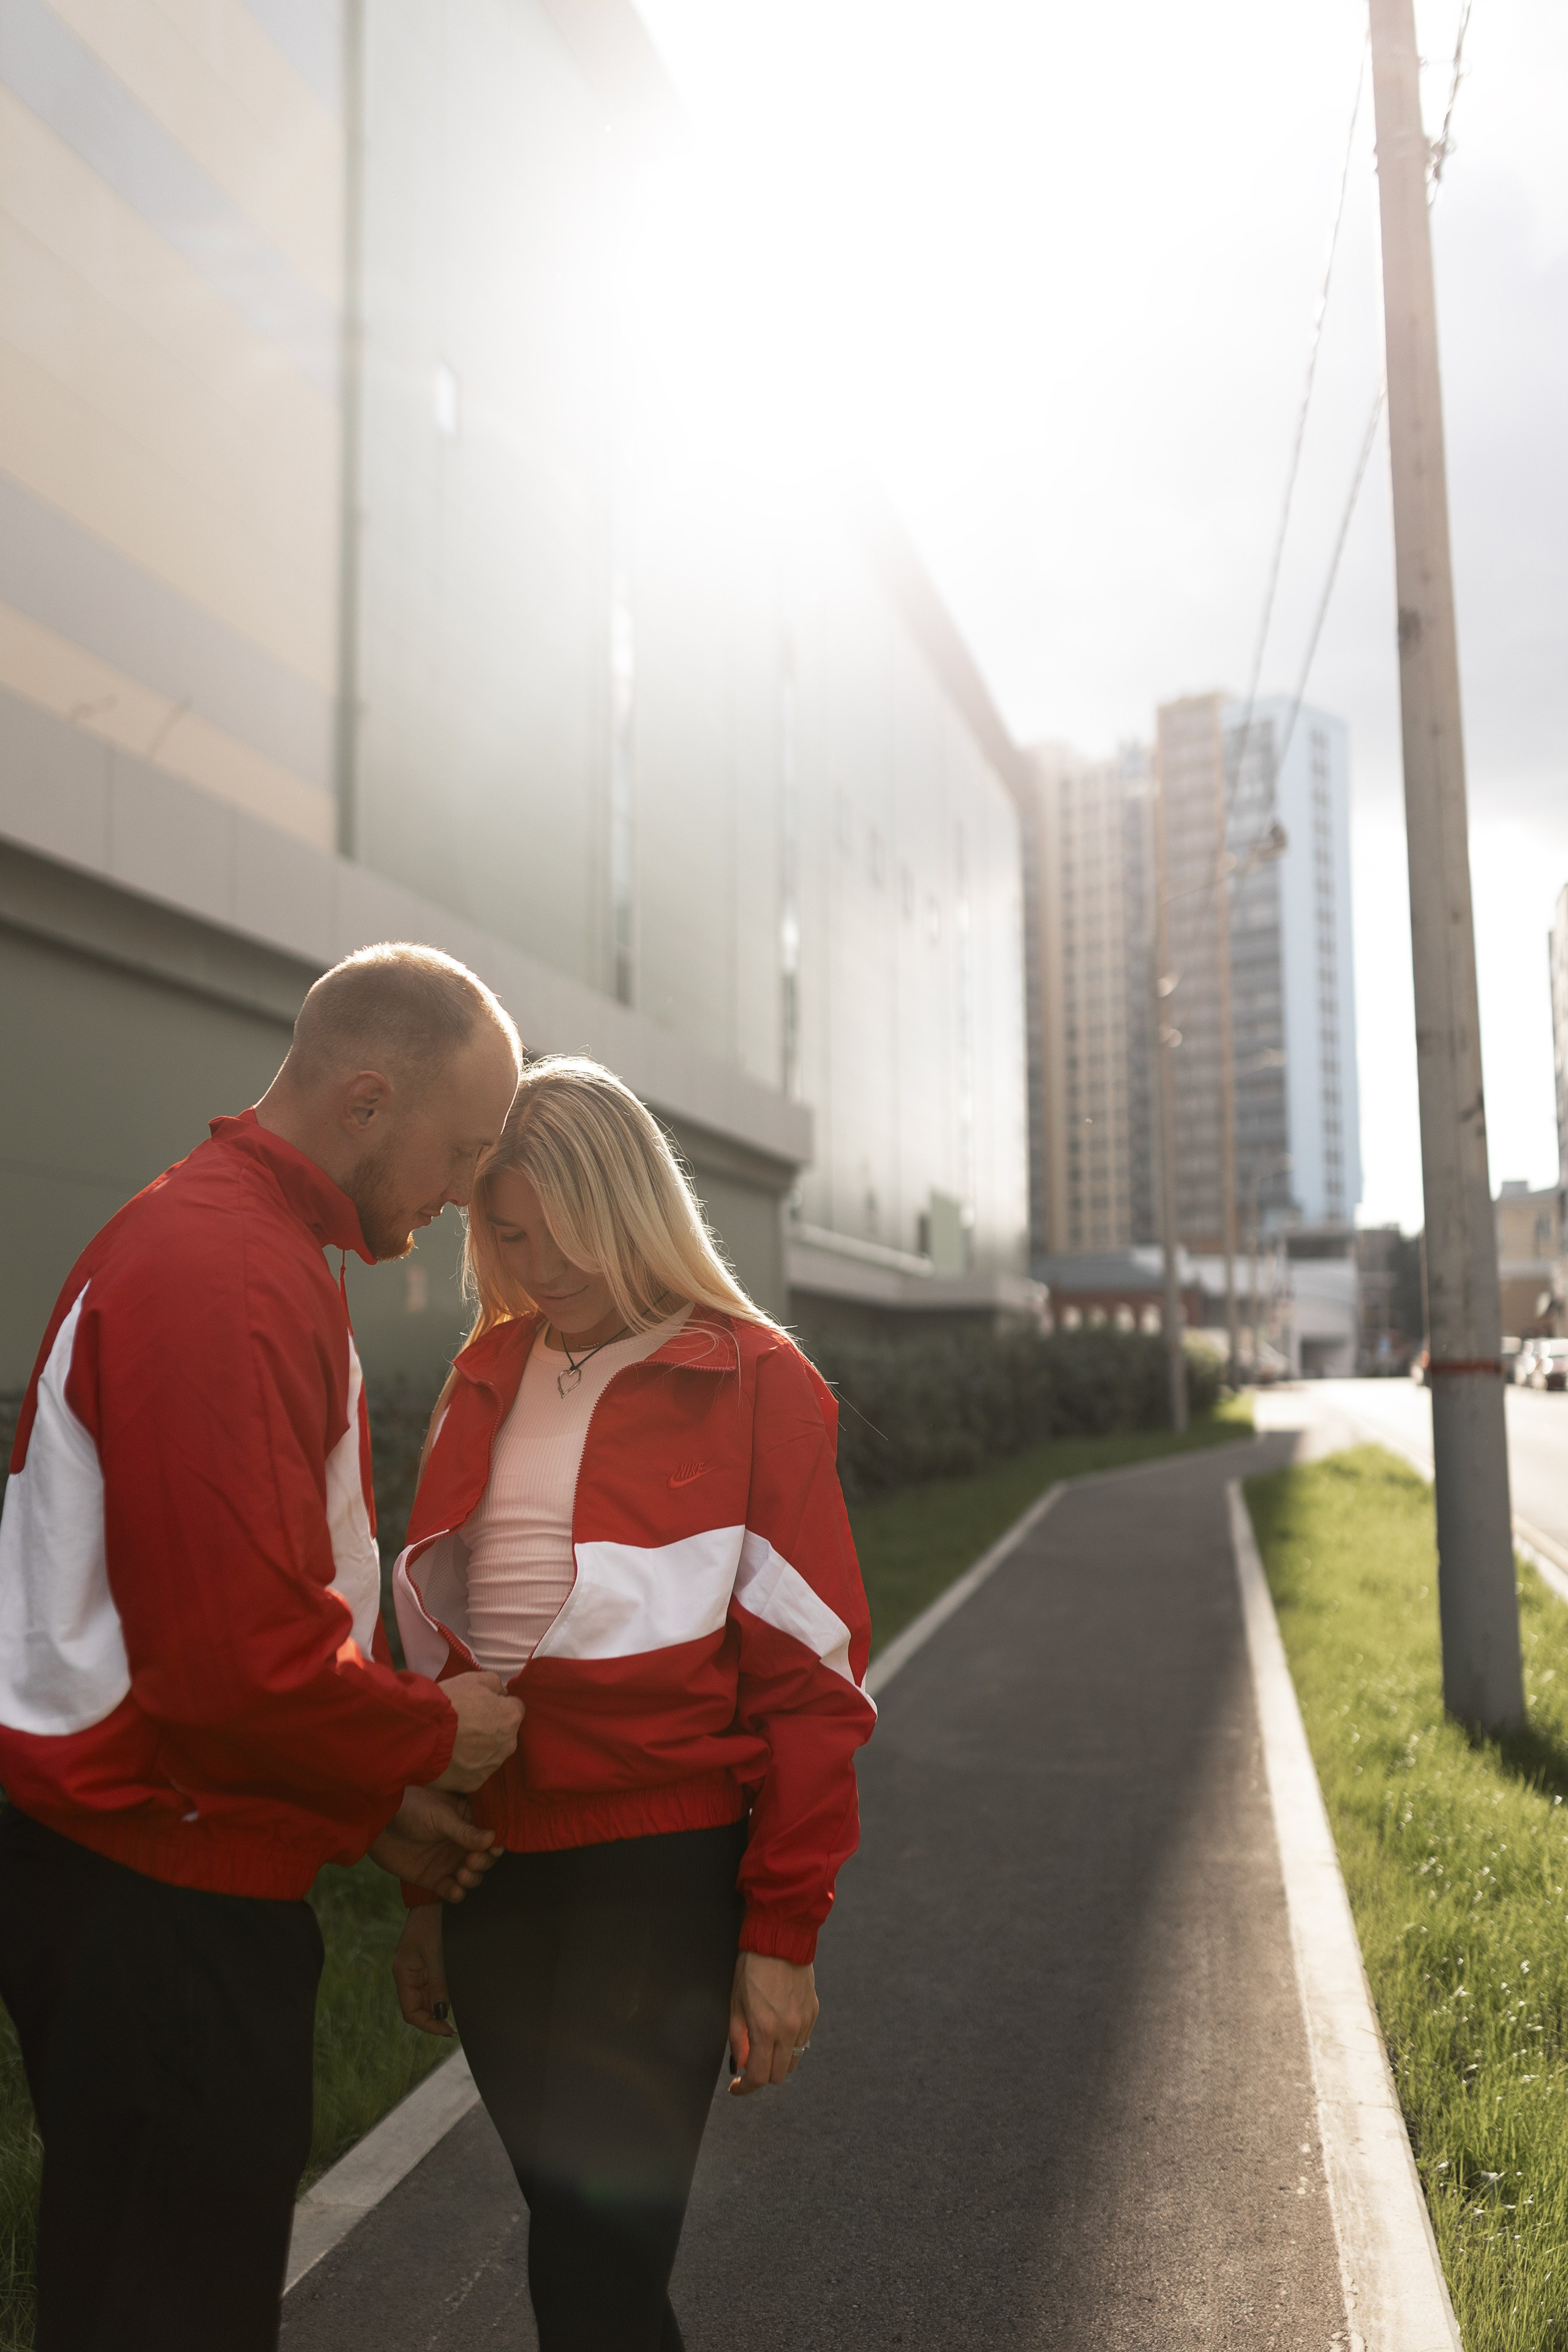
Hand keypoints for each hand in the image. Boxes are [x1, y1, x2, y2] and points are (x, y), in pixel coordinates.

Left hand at [367, 1784, 498, 1901]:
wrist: (378, 1824)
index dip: (496, 1844)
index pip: (490, 1835)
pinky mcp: (434, 1878)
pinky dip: (456, 1894)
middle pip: (485, 1859)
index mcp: (467, 1821)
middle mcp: (461, 1843)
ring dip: (472, 1878)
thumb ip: (464, 1831)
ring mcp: (449, 1861)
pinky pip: (451, 1891)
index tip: (495, 1848)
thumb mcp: (439, 1817)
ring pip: (472, 1877)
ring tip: (461, 1873)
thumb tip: (493, 1838)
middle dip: (483, 1862)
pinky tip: (454, 1889)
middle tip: (471, 1860)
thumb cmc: (410, 1809)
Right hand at [392, 1903, 452, 2037]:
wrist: (431, 1900)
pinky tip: (453, 2001)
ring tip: (455, 2018)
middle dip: (434, 2020)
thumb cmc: (430, 1923)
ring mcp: (416, 1972)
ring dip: (438, 2010)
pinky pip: (432, 1989)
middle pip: (418, 2009)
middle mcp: (407, 1977)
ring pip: (426, 2001)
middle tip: (453, 2029)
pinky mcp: (426, 1966)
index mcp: (403, 1975)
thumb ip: (437, 1984)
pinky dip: (442, 1997)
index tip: (447, 2031)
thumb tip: (441, 2013)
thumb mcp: (435, 1954)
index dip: (427, 2025)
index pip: (411, 2012)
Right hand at [433, 1670, 523, 1791]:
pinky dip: (466, 1766)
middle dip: (491, 1729)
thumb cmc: (451, 1703)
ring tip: (456, 1742)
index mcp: (511, 1719)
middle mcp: (508, 1745)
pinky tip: (451, 1758)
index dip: (498, 1705)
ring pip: (491, 1754)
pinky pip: (474, 1771)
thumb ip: (495, 1685)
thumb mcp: (474, 1679)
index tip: (481, 1706)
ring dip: (479, 1749)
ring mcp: (491, 1766)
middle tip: (467, 1724)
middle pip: (504, 1734)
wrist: (423, 1735)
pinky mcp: (474, 1783)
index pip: (514, 1708)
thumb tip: (501, 1695)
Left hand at [728, 1952, 818, 2095]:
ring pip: (793, 2061)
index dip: (745, 2088)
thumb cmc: (752, 1967)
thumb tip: (740, 2064)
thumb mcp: (735, 2003)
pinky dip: (789, 2045)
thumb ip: (737, 2038)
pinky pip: (802, 2041)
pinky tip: (778, 2030)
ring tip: (764, 2048)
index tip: (736, 2087)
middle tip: (749, 2066)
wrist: (779, 1939)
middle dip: (762, 2077)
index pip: (759, 2076)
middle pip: (778, 2076)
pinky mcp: (813, 2013)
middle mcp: (788, 2030)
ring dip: (778, 2063)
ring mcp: (803, 2022)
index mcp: (765, 2029)